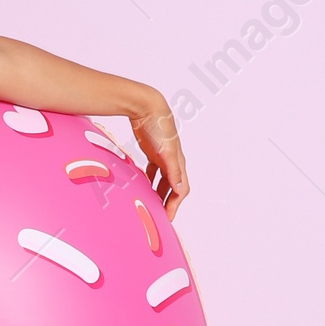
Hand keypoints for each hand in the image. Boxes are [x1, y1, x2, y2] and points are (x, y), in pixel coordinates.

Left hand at [132, 92, 187, 220]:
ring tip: (152, 203)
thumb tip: (181, 191)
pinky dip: (150, 179)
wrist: (148, 108)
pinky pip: (153, 170)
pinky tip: (143, 184)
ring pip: (164, 180)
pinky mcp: (152, 152)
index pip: (181, 190)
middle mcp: (173, 161)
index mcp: (179, 163)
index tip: (167, 217)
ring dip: (159, 192)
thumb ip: (173, 171)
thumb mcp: (166, 152)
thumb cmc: (159, 128)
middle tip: (160, 214)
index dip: (175, 205)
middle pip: (174, 187)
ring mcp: (163, 156)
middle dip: (168, 202)